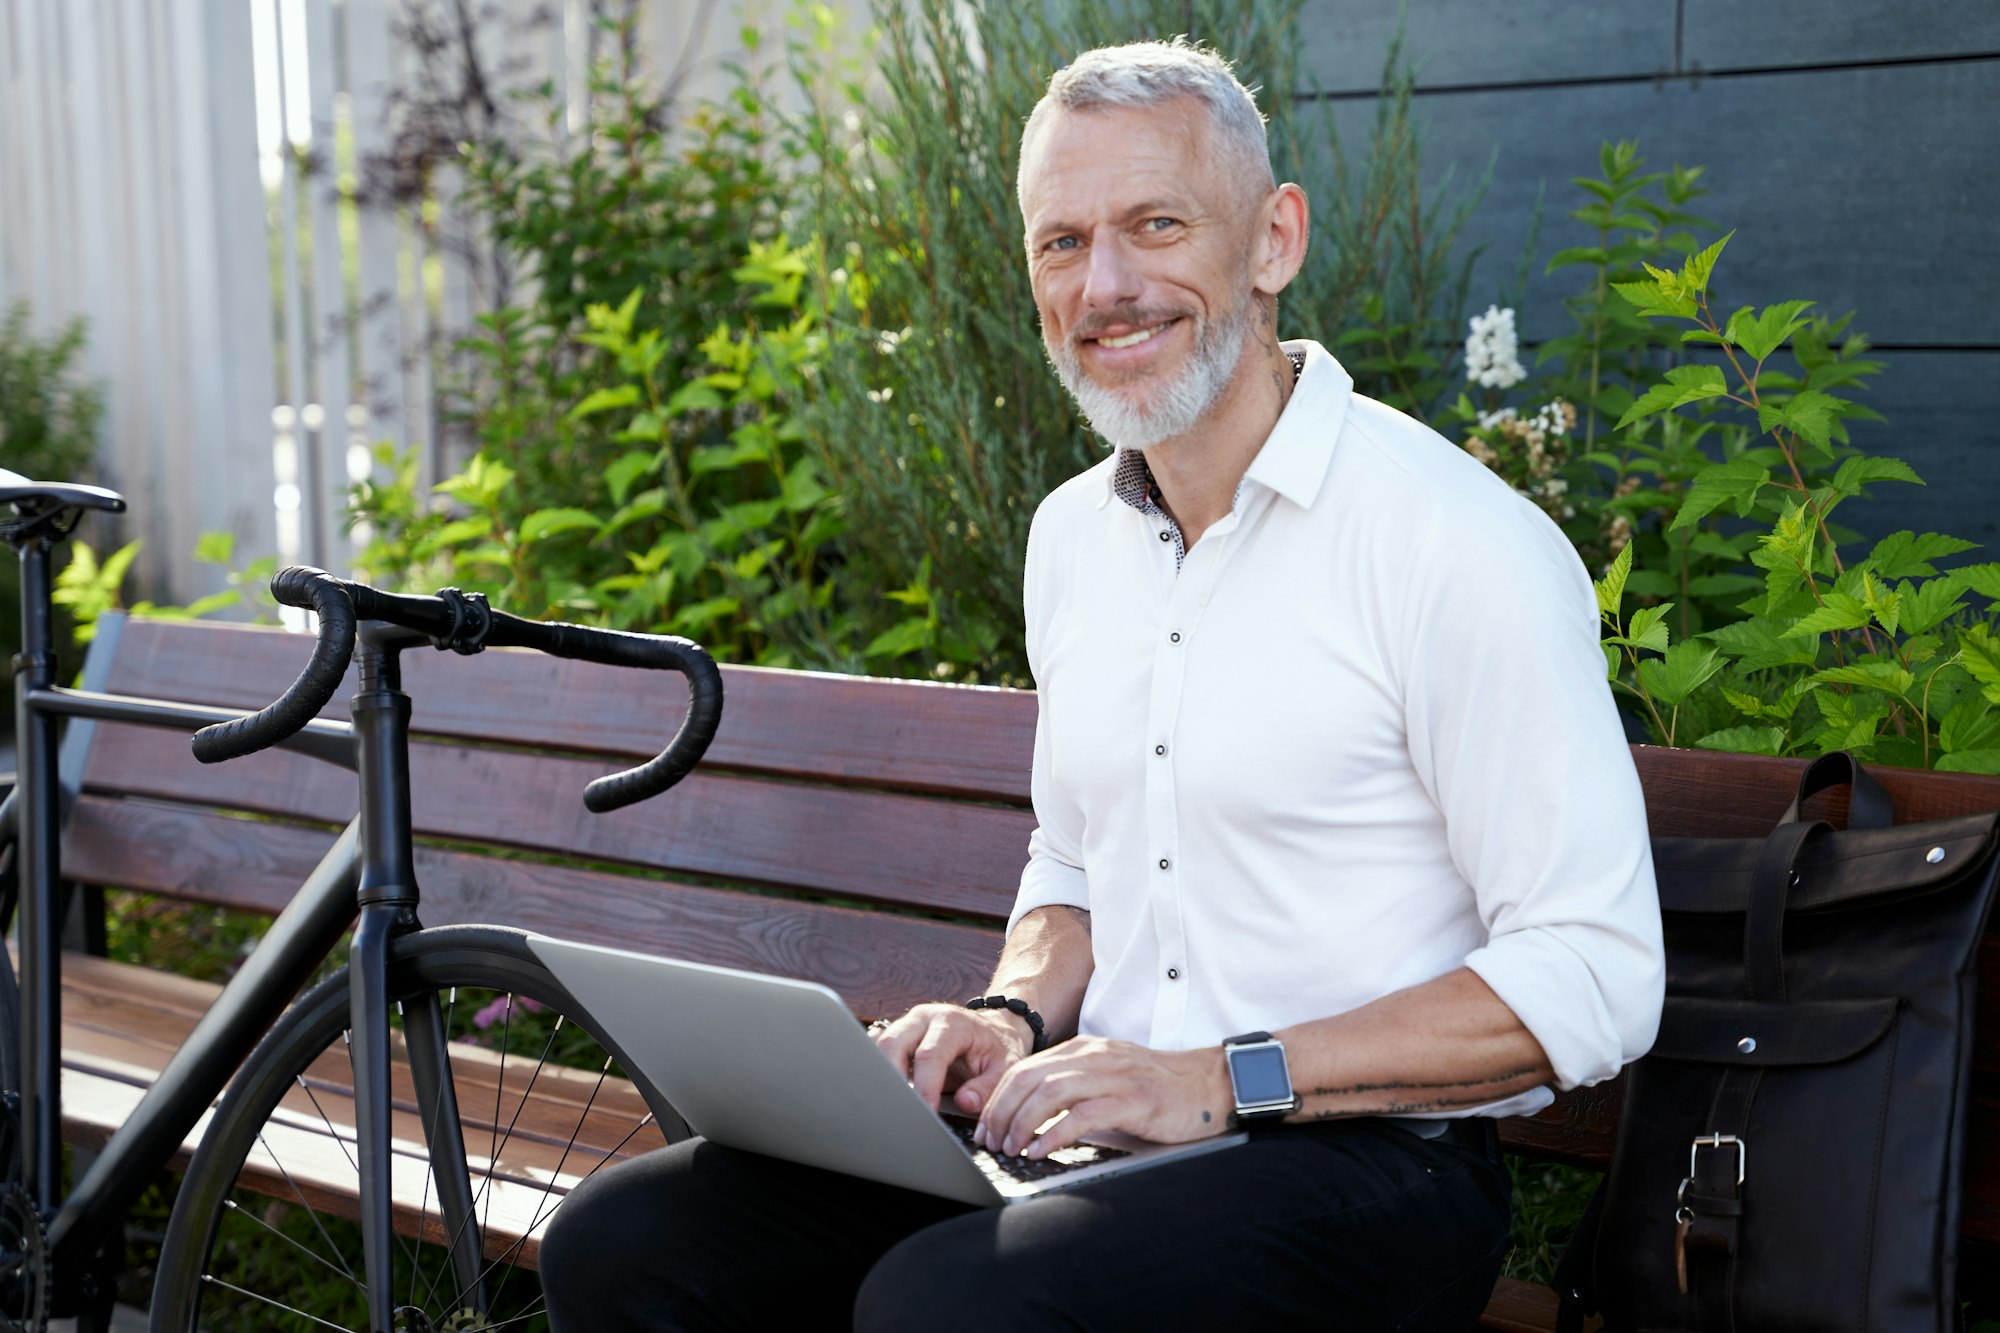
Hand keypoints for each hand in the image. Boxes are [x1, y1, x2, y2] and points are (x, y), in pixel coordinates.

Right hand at [872, 1002, 1034, 1115]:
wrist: (993, 1029)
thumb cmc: (997, 1048)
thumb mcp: (1006, 1067)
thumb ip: (987, 1087)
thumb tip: (964, 1102)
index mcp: (952, 1022)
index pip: (929, 1055)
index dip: (925, 1088)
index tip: (926, 1114)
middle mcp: (925, 1018)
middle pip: (893, 1044)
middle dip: (891, 1080)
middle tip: (899, 1111)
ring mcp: (907, 1025)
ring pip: (879, 1046)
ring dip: (880, 1076)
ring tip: (890, 1105)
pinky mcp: (898, 1036)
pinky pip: (877, 1050)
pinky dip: (877, 1071)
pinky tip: (884, 1092)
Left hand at [976, 1036, 1230, 1158]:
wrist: (1205, 1084)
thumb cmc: (1155, 1087)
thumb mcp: (1106, 1075)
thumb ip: (1073, 1085)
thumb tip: (1028, 1114)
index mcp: (1083, 1050)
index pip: (1024, 1069)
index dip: (997, 1099)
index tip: (986, 1126)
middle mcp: (1093, 1057)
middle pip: (1029, 1079)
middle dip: (1001, 1113)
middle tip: (992, 1142)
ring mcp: (1112, 1076)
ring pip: (1049, 1094)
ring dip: (1022, 1124)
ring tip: (1012, 1149)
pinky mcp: (1131, 1100)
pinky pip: (1081, 1115)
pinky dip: (1054, 1133)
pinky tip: (1042, 1150)